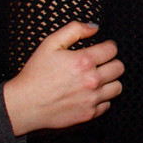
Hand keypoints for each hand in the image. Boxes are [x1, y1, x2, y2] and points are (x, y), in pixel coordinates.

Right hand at [3, 22, 123, 135]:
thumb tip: (95, 27)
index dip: (108, 47)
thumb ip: (74, 30)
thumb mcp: (50, 44)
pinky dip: (102, 99)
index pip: (112, 49)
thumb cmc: (35, 73)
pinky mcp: (89, 114)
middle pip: (119, 68)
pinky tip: (90, 94)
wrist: (24, 104)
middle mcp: (92, 80)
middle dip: (111, 63)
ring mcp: (92, 99)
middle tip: (101, 64)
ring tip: (98, 79)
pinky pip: (107, 105)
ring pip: (117, 87)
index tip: (102, 49)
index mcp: (84, 61)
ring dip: (110, 81)